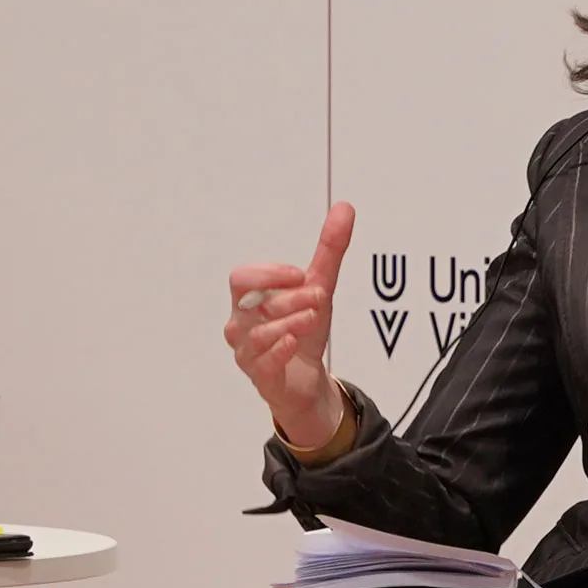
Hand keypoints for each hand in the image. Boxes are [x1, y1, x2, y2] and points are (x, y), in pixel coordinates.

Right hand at [224, 202, 353, 445]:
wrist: (306, 379)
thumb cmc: (304, 330)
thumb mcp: (321, 287)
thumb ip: (330, 250)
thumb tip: (345, 209)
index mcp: (249, 300)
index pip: (242, 278)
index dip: (268, 274)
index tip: (298, 274)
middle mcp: (242, 324)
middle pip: (251, 303)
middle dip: (286, 296)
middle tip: (317, 295)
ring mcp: (248, 352)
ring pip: (258, 334)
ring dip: (289, 321)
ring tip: (312, 318)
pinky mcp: (260, 377)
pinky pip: (261, 363)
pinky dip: (278, 350)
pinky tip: (292, 343)